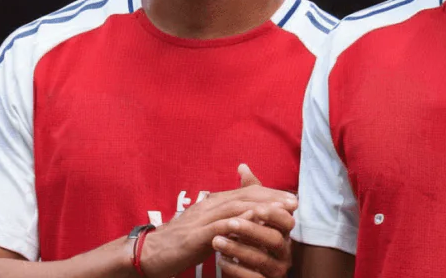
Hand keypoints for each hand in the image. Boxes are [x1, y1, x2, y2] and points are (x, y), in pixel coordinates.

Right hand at [138, 164, 296, 277]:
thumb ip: (229, 219)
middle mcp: (210, 205)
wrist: (150, 253)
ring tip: (281, 210)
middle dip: (272, 197)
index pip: (248, 192)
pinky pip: (220, 226)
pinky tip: (254, 223)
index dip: (271, 193)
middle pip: (246, 195)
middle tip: (294, 202)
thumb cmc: (183, 242)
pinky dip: (238, 223)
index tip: (292, 198)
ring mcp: (202, 219)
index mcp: (214, 202)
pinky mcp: (196, 235)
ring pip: (237, 207)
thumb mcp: (210, 227)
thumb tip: (252, 216)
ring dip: (261, 207)